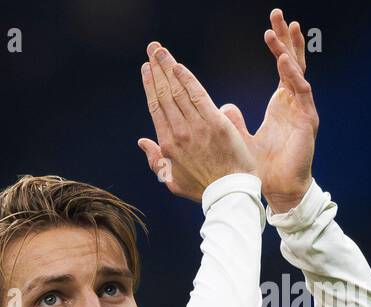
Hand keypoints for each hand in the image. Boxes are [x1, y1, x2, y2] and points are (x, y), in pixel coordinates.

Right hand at [137, 43, 256, 202]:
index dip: (151, 86)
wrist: (228, 192)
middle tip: (151, 50)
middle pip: (164, 94)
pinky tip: (178, 65)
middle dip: (157, 69)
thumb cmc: (202, 188)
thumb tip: (142, 142)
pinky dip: (186, 79)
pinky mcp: (215, 123)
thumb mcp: (172, 179)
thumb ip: (155, 161)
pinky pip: (197, 95)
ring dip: (168, 67)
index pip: (156, 107)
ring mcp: (196, 127)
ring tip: (160, 50)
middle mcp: (178, 133)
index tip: (147, 69)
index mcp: (167, 145)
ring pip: (177, 91)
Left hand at [228, 8, 318, 211]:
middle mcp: (292, 102)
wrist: (278, 190)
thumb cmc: (260, 169)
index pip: (280, 67)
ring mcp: (300, 109)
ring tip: (284, 26)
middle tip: (277, 13)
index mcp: (281, 103)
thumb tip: (221, 107)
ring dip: (289, 48)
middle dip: (284, 38)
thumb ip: (231, 121)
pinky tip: (284, 59)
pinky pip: (301, 91)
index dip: (276, 46)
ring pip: (297, 71)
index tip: (269, 26)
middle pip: (291, 62)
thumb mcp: (238, 140)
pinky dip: (293, 74)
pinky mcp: (306, 119)